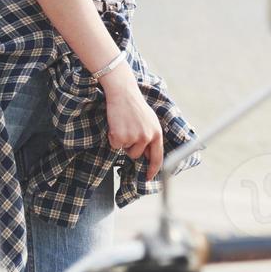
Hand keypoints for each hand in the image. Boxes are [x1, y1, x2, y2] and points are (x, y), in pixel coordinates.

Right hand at [101, 66, 163, 180]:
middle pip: (136, 155)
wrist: (123, 93)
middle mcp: (148, 137)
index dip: (152, 169)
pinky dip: (112, 137)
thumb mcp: (149, 121)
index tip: (148, 178)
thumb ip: (151, 137)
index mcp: (157, 133)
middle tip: (127, 130)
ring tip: (122, 125)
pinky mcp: (122, 136)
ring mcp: (135, 137)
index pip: (157, 157)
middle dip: (129, 147)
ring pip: (125, 150)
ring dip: (121, 141)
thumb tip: (149, 155)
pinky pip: (114, 145)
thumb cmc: (134, 107)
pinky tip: (116, 125)